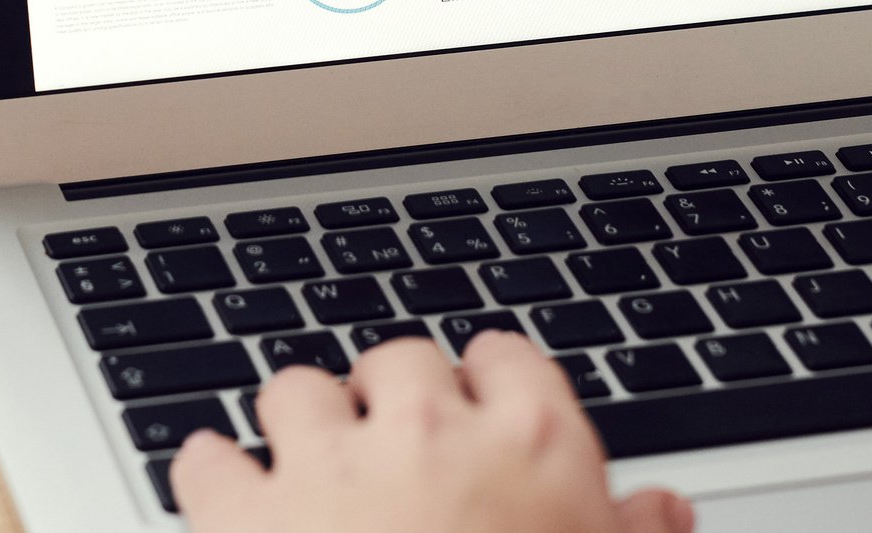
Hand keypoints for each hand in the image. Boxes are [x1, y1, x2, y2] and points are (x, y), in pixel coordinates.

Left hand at [171, 333, 691, 532]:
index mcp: (532, 445)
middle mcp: (428, 432)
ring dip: (301, 428)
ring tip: (315, 476)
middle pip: (396, 361)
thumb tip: (663, 510)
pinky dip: (213, 476)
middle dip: (388, 402)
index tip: (476, 410)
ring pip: (296, 391)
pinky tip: (227, 496)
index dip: (485, 386)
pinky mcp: (243, 514)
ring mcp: (329, 466)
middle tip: (394, 455)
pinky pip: (208, 460)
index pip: (504, 357)